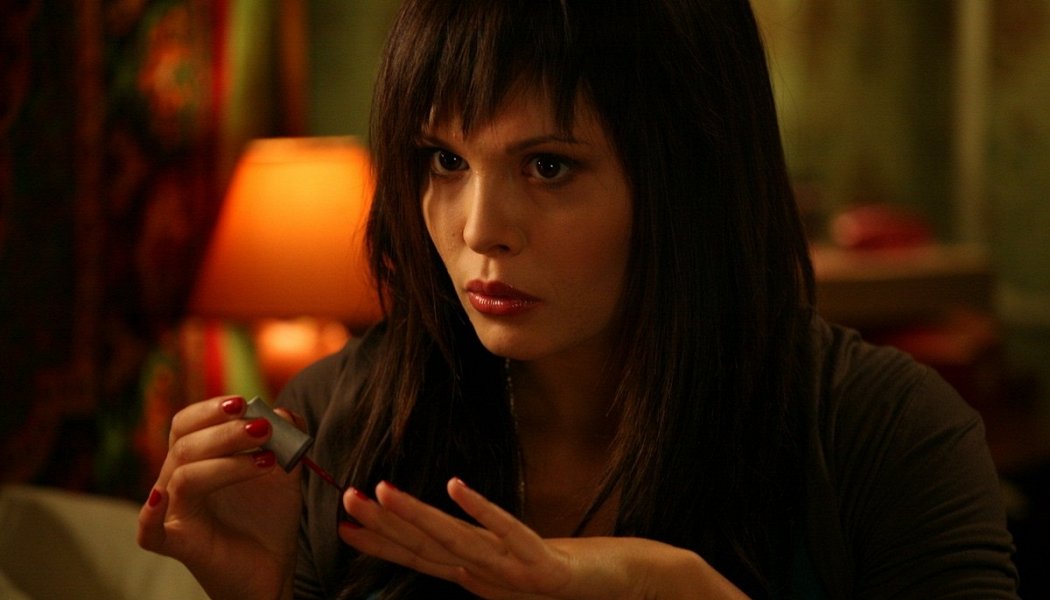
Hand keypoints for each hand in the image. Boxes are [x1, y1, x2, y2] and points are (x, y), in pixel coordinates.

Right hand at [137, 396, 302, 599]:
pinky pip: (149, 531)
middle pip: (185, 445)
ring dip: (226, 463)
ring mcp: (175, 512)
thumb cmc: (269, 516)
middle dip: (225, 432)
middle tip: (262, 429)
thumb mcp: (284, 471)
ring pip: (183, 477)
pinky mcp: (178, 543)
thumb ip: (285, 440)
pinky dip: (149, 515)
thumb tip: (281, 412)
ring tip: (267, 461)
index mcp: (196, 459)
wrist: (273, 567)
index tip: (243, 403)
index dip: (211, 409)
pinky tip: (162, 497)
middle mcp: (177, 481)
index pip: (187, 423)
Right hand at [339, 478, 747, 599]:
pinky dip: (480, 510)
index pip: (421, 556)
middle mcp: (491, 578)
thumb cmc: (574, 574)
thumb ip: (486, 549)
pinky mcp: (547, 566)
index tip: (343, 521)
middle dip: (385, 525)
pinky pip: (509, 532)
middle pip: (429, 548)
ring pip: (457, 542)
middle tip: (345, 501)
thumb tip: (452, 529)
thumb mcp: (520, 560)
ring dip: (417, 518)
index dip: (382, 541)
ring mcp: (517, 574)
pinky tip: (453, 486)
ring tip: (382, 491)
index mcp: (481, 577)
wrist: (632, 586)